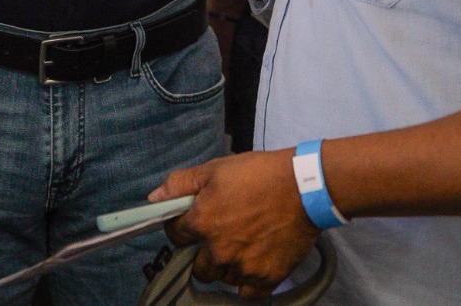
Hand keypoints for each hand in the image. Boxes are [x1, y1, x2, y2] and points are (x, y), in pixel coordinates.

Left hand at [151, 150, 318, 297]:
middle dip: (204, 252)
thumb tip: (154, 198)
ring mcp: (242, 266)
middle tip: (223, 235)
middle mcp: (218, 250)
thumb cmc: (261, 174)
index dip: (183, 228)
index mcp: (202, 222)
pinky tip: (254, 263)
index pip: (175, 236)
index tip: (194, 223)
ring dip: (227, 266)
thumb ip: (180, 184)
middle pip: (197, 265)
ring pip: (222, 278)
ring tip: (243, 245)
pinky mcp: (265, 277)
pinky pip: (247, 292)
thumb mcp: (216, 168)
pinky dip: (248, 281)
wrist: (305, 186)